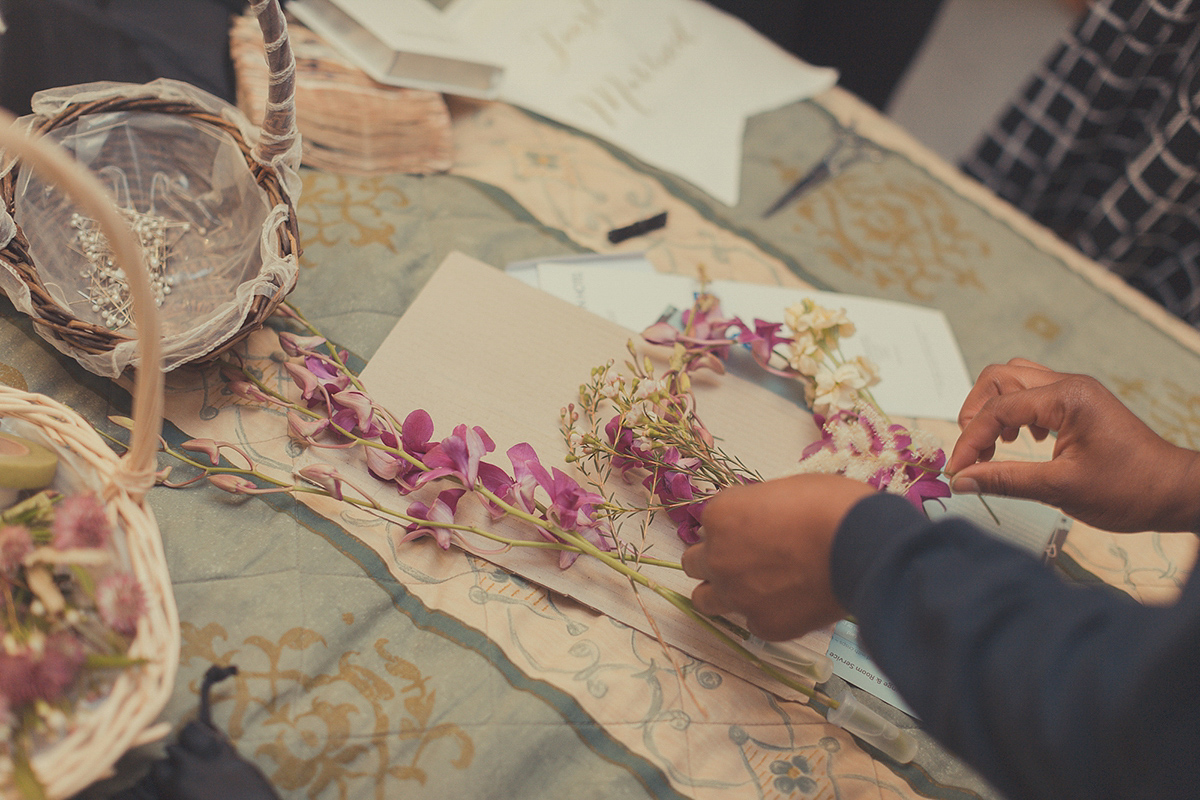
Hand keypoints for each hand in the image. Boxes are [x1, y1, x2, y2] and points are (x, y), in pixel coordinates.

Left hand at [681, 474, 875, 640]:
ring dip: (721, 593)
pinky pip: (752, 622)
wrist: (863, 546)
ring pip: (705, 600)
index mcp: (720, 516)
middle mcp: (718, 558)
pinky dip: (766, 613)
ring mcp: (738, 595)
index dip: (730, 528)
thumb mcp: (784, 489)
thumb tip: (759, 522)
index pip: (708, 526)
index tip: (751, 531)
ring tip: (749, 589)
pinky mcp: (764, 625)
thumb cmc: (831, 505)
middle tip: (742, 560)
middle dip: (713, 561)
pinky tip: (790, 603)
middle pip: (694, 564)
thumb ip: (757, 509)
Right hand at [949, 358, 1199, 531]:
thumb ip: (1005, 480)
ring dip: (994, 409)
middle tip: (973, 451)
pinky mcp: (1079, 404)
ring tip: (996, 446)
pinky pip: (1033, 394)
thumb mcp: (1060, 489)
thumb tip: (960, 480)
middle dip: (976, 412)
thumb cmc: (1128, 490)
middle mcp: (1068, 385)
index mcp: (1067, 398)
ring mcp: (1075, 392)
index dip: (970, 440)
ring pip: (1014, 380)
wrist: (1176, 492)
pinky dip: (1015, 413)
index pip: (998, 408)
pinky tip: (1023, 442)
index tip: (956, 470)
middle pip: (999, 378)